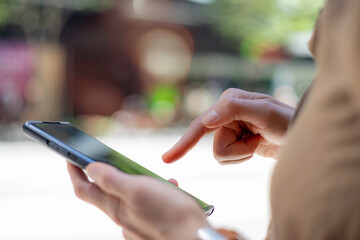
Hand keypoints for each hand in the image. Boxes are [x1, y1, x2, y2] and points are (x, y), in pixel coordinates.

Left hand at [67, 162, 208, 239]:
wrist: (194, 237)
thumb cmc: (169, 213)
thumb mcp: (138, 189)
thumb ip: (112, 180)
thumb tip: (90, 168)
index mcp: (115, 207)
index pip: (84, 189)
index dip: (74, 171)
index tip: (69, 154)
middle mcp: (122, 217)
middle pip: (103, 193)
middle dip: (105, 174)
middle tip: (110, 158)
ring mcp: (136, 223)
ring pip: (129, 197)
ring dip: (136, 181)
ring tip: (153, 175)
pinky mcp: (151, 225)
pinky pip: (146, 205)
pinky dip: (154, 192)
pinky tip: (169, 189)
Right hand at [163, 88, 294, 163]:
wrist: (298, 135)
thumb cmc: (285, 120)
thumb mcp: (264, 111)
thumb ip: (233, 110)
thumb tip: (206, 119)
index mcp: (228, 102)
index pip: (201, 124)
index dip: (185, 142)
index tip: (167, 159)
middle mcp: (224, 114)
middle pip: (214, 146)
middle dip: (237, 150)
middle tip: (257, 139)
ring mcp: (229, 129)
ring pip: (220, 155)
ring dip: (241, 154)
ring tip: (257, 142)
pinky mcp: (233, 142)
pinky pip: (228, 158)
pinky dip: (243, 157)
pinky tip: (254, 146)